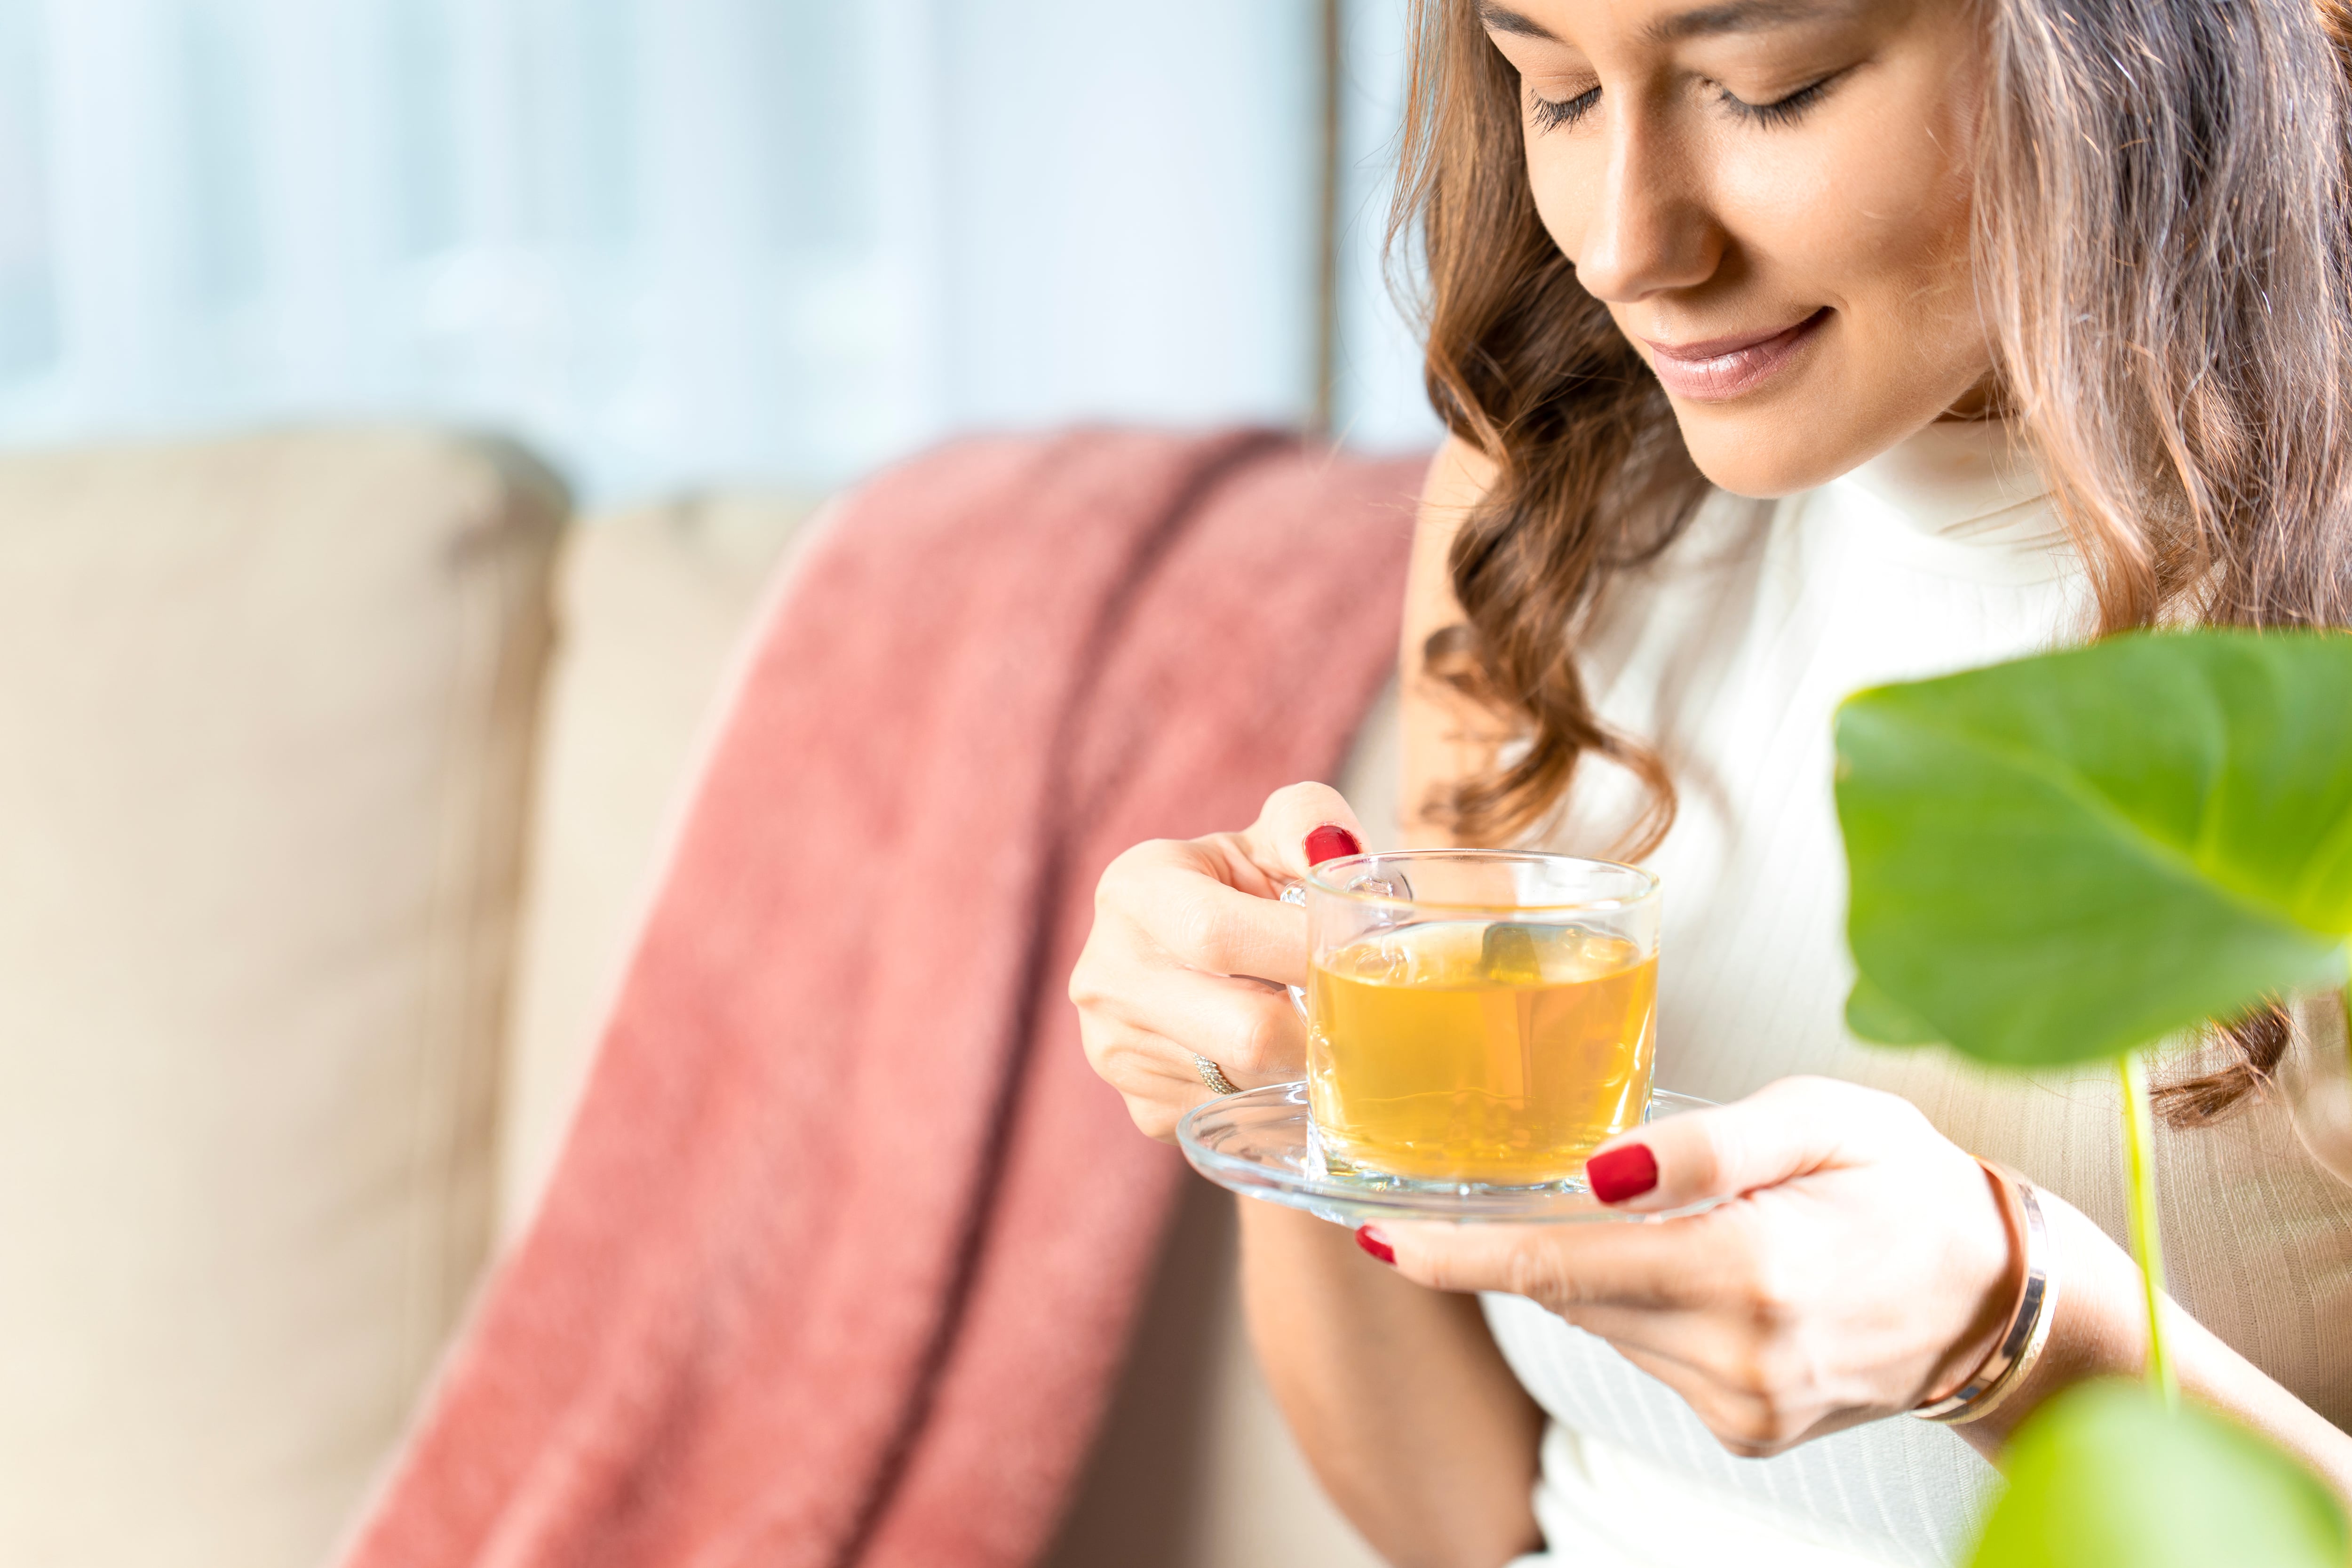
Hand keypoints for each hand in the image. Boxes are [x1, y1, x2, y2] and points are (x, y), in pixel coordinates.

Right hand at [1071, 782, 1363, 1140]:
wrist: (1191, 952)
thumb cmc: (1246, 889)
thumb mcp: (1272, 836)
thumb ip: (1311, 821)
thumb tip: (1336, 853)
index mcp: (1135, 890)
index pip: (1217, 934)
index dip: (1300, 949)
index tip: (1354, 951)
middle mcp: (1107, 974)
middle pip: (1245, 1030)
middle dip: (1317, 1021)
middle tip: (1351, 1002)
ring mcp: (1115, 1049)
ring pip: (1251, 1079)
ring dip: (1298, 1057)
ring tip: (1302, 1015)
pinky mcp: (1142, 1106)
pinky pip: (1236, 1113)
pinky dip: (1271, 1088)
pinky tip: (1269, 1050)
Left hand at [1373, 1076, 2021, 1455]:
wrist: (1997, 1298)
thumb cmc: (1907, 1183)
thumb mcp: (1822, 1120)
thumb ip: (1708, 1144)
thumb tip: (1601, 1171)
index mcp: (1754, 1271)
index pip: (1563, 1263)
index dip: (1461, 1252)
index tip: (1384, 1236)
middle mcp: (1741, 1355)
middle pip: (1572, 1292)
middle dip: (1523, 1240)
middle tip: (1491, 1183)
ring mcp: (1743, 1406)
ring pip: (1605, 1323)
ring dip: (1596, 1268)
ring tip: (1649, 1214)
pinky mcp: (1746, 1429)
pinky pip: (1650, 1353)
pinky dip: (1645, 1303)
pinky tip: (1700, 1266)